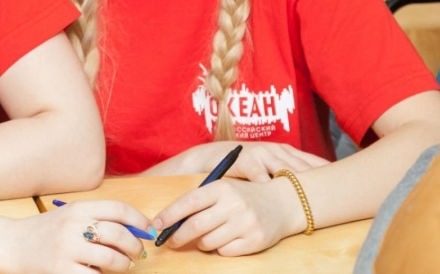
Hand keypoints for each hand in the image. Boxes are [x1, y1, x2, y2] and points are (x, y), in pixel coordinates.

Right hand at [9, 200, 151, 272]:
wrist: (13, 244)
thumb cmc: (47, 231)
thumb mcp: (71, 217)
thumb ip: (98, 219)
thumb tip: (136, 231)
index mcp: (79, 208)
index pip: (119, 209)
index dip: (140, 221)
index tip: (149, 231)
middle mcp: (73, 226)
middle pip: (118, 234)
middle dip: (135, 247)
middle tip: (137, 254)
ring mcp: (67, 249)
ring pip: (111, 259)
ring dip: (124, 265)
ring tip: (122, 266)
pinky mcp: (61, 271)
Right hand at [144, 141, 328, 181]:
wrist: (203, 159)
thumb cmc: (235, 167)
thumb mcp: (262, 169)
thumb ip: (282, 173)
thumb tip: (309, 187)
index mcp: (281, 151)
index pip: (311, 162)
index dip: (328, 173)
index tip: (349, 183)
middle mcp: (273, 149)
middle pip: (304, 166)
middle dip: (321, 178)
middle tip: (339, 190)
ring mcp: (258, 153)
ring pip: (286, 170)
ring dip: (300, 183)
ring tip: (316, 195)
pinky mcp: (243, 161)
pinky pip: (261, 176)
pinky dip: (271, 185)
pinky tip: (281, 195)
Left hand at [153, 177, 302, 255]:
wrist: (283, 202)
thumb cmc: (245, 195)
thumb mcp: (224, 189)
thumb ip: (200, 202)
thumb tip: (168, 221)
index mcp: (222, 188)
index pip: (189, 202)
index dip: (169, 215)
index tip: (156, 225)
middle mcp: (234, 204)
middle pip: (195, 226)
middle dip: (177, 236)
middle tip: (170, 241)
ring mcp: (245, 223)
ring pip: (208, 242)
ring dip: (201, 242)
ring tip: (207, 235)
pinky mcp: (255, 241)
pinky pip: (224, 252)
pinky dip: (219, 249)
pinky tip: (226, 239)